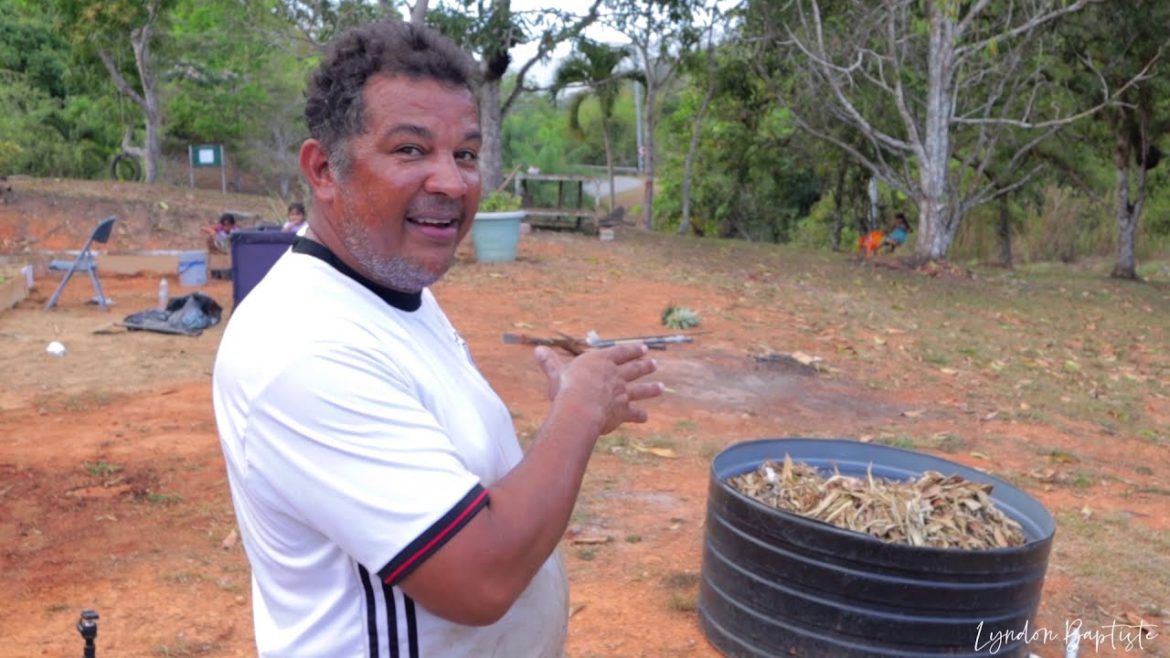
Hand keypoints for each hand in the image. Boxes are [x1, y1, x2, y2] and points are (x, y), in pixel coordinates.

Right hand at [534, 344, 663, 435]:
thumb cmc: (566, 388)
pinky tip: (645, 417)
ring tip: (661, 387)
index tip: (643, 348)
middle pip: (634, 369)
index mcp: (601, 361)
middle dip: (645, 366)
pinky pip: (634, 413)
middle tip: (654, 364)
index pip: (620, 352)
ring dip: (651, 388)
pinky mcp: (623, 411)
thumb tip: (537, 349)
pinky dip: (640, 415)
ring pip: (640, 389)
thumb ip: (550, 363)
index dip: (632, 350)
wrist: (580, 408)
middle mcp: (615, 375)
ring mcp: (622, 393)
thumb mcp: (556, 373)